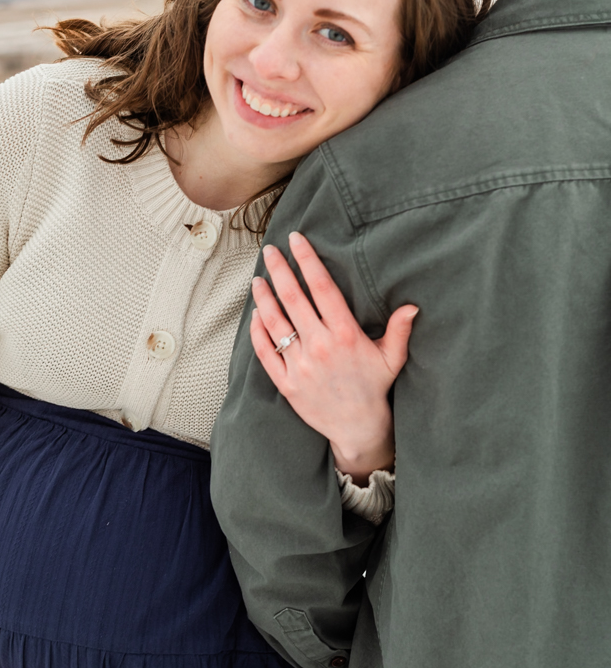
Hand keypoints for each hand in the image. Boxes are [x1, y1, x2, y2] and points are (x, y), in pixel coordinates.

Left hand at [250, 232, 417, 484]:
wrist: (357, 427)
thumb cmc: (375, 387)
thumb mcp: (392, 358)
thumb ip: (400, 330)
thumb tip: (412, 305)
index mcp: (345, 335)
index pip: (322, 288)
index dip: (308, 261)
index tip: (296, 241)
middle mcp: (320, 347)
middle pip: (293, 299)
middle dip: (279, 271)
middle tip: (269, 251)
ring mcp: (300, 366)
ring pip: (275, 323)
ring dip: (263, 298)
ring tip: (258, 280)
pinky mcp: (286, 383)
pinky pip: (265, 352)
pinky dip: (258, 331)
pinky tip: (255, 315)